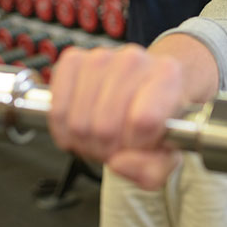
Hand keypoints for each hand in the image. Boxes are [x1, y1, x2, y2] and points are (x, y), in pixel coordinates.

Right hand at [48, 45, 186, 187]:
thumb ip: (153, 170)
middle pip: (105, 127)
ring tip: (103, 136)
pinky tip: (83, 125)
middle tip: (119, 144)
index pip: (144, 120)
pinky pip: (57, 110)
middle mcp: (135, 60)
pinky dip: (64, 130)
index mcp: (169, 76)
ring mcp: (101, 57)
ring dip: (86, 143)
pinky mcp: (72, 60)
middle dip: (109, 149)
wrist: (142, 89)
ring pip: (79, 123)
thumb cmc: (157, 119)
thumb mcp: (168, 153)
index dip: (136, 146)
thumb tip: (118, 163)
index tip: (139, 145)